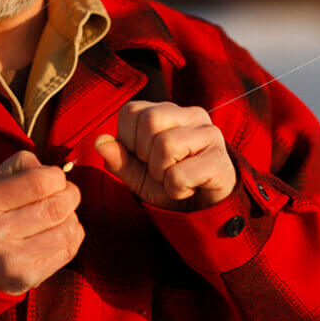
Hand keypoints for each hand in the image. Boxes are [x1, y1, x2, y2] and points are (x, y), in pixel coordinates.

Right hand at [0, 151, 82, 294]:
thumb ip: (23, 165)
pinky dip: (71, 235)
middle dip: (70, 195)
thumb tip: (57, 172)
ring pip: (68, 230)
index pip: (40, 183)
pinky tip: (56, 231)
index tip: (54, 178)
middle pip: (57, 208)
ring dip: (71, 216)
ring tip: (58, 214)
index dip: (57, 176)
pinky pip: (69, 249)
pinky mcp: (27, 279)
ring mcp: (10, 261)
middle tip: (65, 193)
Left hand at [94, 101, 235, 210]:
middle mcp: (191, 114)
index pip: (131, 110)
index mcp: (168, 111)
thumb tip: (100, 141)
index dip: (127, 140)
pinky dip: (176, 189)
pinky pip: (180, 174)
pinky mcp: (220, 159)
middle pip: (149, 120)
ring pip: (165, 145)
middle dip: (145, 155)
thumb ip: (118, 158)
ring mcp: (209, 134)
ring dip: (161, 174)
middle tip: (160, 169)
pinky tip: (189, 187)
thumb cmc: (170, 184)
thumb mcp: (137, 174)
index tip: (143, 157)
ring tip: (174, 178)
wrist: (203, 209)